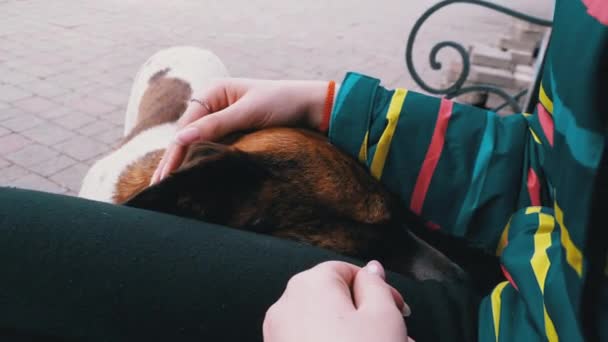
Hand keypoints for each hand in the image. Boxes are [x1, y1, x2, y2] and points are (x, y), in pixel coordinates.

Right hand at [151, 78, 329, 184]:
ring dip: (185, 164)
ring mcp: (224, 120)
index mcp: (213, 93)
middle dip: (173, 162)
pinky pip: (214, 148)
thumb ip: (215, 125)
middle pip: (187, 137)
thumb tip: (180, 139)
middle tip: (157, 189)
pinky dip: (203, 162)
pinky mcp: (235, 132)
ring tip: (168, 188)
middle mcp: (214, 105)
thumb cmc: (283, 103)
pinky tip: (193, 177)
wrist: (313, 106)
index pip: (186, 128)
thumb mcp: (249, 112)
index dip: (174, 154)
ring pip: (198, 145)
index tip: (164, 178)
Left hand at [263, 260, 414, 341]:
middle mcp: (286, 305)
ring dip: (357, 337)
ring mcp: (277, 335)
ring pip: (326, 327)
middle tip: (398, 338)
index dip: (377, 288)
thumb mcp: (383, 317)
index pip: (347, 271)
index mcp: (310, 284)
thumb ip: (377, 286)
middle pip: (335, 300)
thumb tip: (372, 268)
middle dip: (369, 317)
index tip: (400, 309)